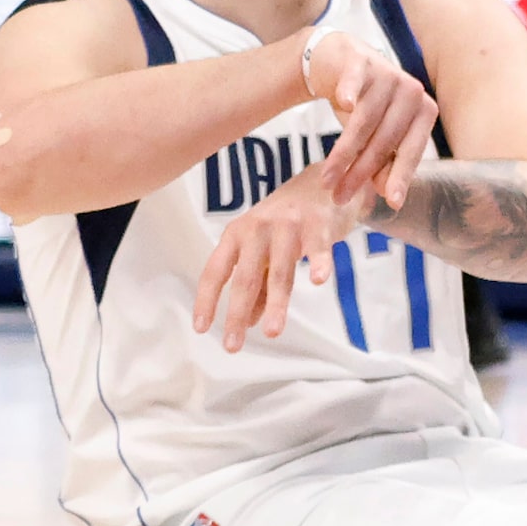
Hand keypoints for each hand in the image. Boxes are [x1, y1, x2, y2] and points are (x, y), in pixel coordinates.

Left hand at [192, 166, 360, 351]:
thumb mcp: (265, 248)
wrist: (325, 180)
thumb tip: (246, 322)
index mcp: (238, 234)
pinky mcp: (318, 223)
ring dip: (276, 302)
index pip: (216, 271)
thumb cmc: (289, 220)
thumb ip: (257, 284)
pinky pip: (317, 246)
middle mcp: (258, 228)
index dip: (207, 300)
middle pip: (245, 276)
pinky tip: (317, 279)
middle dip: (237, 312)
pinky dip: (318, 262)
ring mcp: (288, 224)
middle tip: (232, 345)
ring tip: (272, 331)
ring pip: (280, 270)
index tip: (201, 329)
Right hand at [307, 27, 438, 212]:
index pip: (412, 150)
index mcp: (424, 111)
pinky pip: (355, 82)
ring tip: (326, 179)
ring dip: (343, 154)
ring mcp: (387, 74)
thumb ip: (385, 164)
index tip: (392, 203)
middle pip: (384, 140)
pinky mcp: (361, 62)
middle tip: (339, 196)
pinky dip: (350, 92)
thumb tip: (388, 195)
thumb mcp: (377, 137)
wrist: (340, 62)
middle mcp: (411, 91)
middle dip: (360, 172)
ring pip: (365, 122)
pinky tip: (344, 102)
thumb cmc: (365, 106)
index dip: (400, 177)